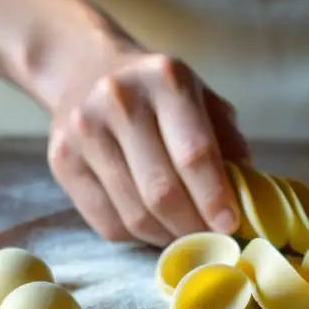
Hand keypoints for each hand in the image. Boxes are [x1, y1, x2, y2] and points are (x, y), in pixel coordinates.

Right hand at [43, 35, 249, 245]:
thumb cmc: (157, 92)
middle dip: (194, 227)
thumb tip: (248, 193)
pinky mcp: (61, 160)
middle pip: (162, 191)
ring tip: (186, 236)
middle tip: (212, 241)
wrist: (84, 67)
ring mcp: (84, 131)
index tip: (231, 226)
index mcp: (165, 80)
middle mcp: (120, 101)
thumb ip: (227, 140)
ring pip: (133, 214)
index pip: (194, 153)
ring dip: (167, 237)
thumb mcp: (200, 97)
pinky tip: (154, 227)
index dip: (215, 197)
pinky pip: (106, 222)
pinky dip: (137, 236)